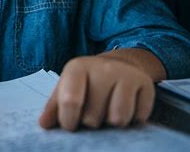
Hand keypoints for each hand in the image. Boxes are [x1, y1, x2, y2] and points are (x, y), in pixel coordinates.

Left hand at [39, 55, 154, 130]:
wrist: (118, 65)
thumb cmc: (87, 82)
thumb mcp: (67, 87)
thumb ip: (54, 106)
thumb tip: (44, 124)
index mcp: (77, 67)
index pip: (70, 101)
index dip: (68, 121)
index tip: (70, 125)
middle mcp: (102, 68)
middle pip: (93, 116)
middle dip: (91, 123)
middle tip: (93, 112)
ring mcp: (126, 74)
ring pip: (117, 119)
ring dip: (111, 123)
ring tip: (107, 111)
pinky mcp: (145, 84)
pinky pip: (138, 118)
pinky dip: (131, 121)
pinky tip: (125, 107)